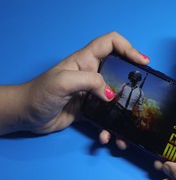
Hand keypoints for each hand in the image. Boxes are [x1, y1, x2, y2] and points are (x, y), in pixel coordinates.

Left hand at [0, 32, 148, 134]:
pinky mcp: (90, 109)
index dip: (129, 48)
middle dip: (134, 81)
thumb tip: (111, 96)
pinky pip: (107, 117)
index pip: (111, 43)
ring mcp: (92, 92)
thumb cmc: (40, 93)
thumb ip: (90, 82)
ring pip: (116, 97)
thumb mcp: (63, 82)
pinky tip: (107, 136)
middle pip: (120, 70)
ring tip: (128, 126)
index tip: (143, 62)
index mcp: (86, 60)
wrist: (26, 116)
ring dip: (124, 112)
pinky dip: (110, 128)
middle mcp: (92, 74)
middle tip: (145, 92)